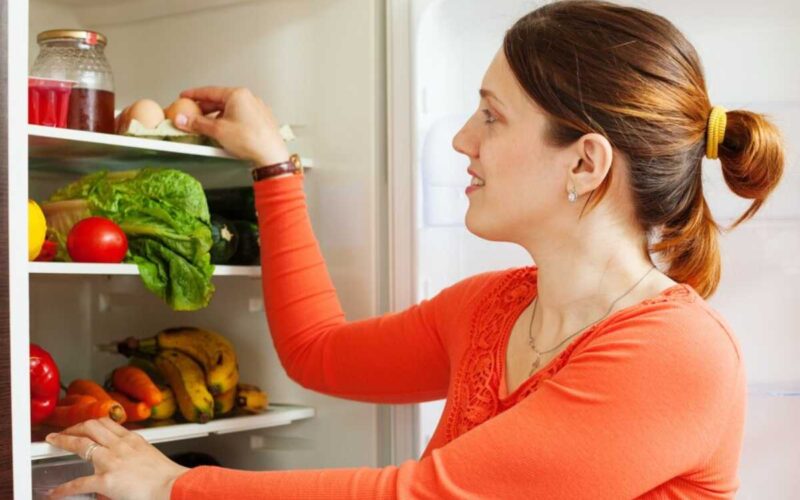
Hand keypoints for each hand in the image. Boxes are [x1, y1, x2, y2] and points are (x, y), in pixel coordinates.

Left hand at [45, 418, 187, 499]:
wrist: (172, 486)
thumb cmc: (167, 476)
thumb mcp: (152, 455)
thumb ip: (136, 453)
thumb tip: (130, 460)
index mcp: (133, 439)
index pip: (107, 423)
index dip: (91, 423)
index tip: (83, 426)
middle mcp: (120, 445)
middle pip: (91, 426)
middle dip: (74, 428)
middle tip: (64, 433)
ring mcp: (112, 461)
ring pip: (82, 444)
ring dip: (64, 441)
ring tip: (54, 442)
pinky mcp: (106, 480)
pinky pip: (79, 483)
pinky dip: (65, 488)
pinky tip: (56, 492)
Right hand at [175, 86, 289, 166]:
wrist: (271, 155)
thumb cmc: (251, 140)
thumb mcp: (217, 131)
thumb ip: (197, 123)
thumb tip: (184, 120)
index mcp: (238, 95)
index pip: (210, 91)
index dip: (194, 94)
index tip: (185, 97)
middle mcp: (249, 99)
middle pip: (220, 101)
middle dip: (204, 109)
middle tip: (192, 115)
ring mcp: (256, 109)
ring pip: (230, 110)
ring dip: (216, 118)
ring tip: (206, 128)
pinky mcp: (260, 121)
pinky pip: (240, 118)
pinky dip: (229, 122)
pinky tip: (223, 133)